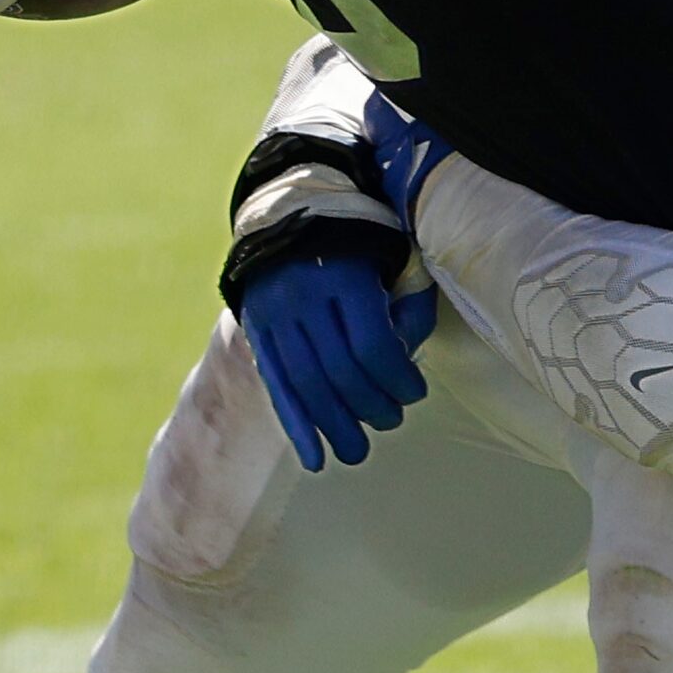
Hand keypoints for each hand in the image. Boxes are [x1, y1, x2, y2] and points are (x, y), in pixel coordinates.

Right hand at [242, 251, 431, 472]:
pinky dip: (296, 426)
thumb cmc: (358, 241)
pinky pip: (276, 386)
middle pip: (338, 371)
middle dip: (370, 407)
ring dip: (334, 428)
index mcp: (344, 274)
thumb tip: (407, 361)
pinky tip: (313, 459)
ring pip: (305, 385)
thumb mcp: (391, 257)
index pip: (372, 345)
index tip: (416, 393)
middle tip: (391, 420)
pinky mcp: (256, 330)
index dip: (398, 379)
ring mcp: (274, 315)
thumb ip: (407, 306)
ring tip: (357, 453)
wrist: (290, 213)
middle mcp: (304, 296)